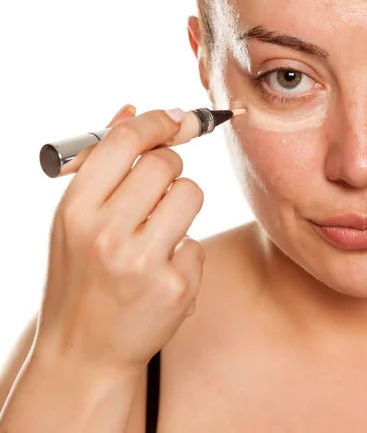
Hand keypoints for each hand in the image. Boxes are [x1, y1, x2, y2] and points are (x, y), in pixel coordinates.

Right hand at [34, 105, 204, 376]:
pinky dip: (183, 250)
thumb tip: (132, 109)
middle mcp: (106, 233)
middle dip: (168, 167)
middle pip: (165, 163)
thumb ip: (101, 162)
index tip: (175, 119)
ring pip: (190, 193)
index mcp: (75, 209)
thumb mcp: (74, 218)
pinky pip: (198, 240)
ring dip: (180, 203)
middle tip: (155, 191)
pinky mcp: (175, 288)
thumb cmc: (78, 275)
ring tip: (156, 230)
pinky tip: (160, 271)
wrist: (84, 352)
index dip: (156, 122)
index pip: (124, 141)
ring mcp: (142, 263)